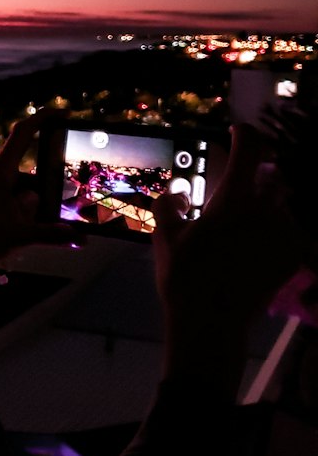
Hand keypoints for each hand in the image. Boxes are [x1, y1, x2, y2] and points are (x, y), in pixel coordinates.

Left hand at [0, 110, 80, 277]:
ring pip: (27, 193)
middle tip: (60, 211)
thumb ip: (50, 235)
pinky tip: (32, 235)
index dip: (43, 118)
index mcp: (1, 172)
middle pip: (33, 175)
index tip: (64, 112)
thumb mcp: (17, 237)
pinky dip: (27, 217)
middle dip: (48, 193)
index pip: (23, 133)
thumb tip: (79, 237)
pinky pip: (17, 204)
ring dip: (36, 211)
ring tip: (37, 232)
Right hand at [153, 122, 306, 396]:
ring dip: (264, 208)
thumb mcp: (164, 236)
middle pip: (268, 177)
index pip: (250, 149)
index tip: (235, 132)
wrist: (210, 322)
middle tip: (231, 198)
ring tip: (241, 231)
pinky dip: (274, 233)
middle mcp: (264, 211)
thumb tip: (178, 192)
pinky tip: (253, 251)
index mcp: (233, 201)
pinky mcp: (292, 256)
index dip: (244, 134)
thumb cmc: (183, 276)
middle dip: (252, 181)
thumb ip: (168, 205)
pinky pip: (287, 231)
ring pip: (279, 206)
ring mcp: (282, 235)